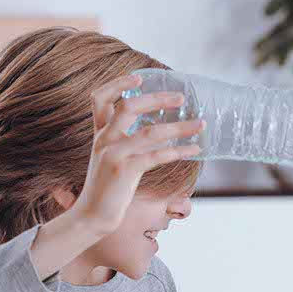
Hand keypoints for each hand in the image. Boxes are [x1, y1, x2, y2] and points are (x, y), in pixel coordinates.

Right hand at [71, 73, 203, 233]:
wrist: (92, 215)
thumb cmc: (108, 188)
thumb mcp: (111, 158)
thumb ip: (125, 141)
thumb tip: (156, 131)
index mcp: (100, 134)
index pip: (99, 98)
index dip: (117, 84)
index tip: (139, 76)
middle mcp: (104, 140)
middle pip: (129, 107)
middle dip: (157, 99)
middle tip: (181, 98)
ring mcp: (114, 154)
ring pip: (150, 132)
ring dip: (179, 127)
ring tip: (200, 124)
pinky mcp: (125, 171)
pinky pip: (156, 156)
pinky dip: (178, 151)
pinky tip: (194, 150)